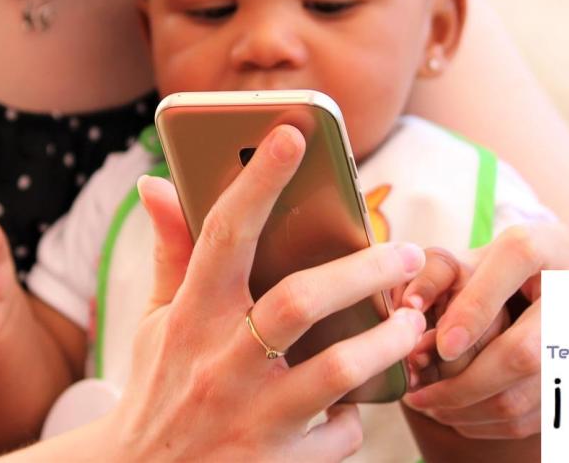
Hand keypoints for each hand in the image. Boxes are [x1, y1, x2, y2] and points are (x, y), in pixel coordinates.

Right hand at [102, 126, 426, 461]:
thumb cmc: (161, 385)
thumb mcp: (157, 321)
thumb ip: (171, 252)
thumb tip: (155, 182)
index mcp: (190, 317)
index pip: (224, 235)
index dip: (258, 181)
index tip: (292, 135)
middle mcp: (218, 365)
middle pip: (298, 300)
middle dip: (363, 270)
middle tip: (408, 251)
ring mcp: (249, 419)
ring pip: (336, 370)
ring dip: (385, 340)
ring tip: (412, 321)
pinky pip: (339, 433)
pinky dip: (357, 414)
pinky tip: (361, 400)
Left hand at [402, 224, 568, 438]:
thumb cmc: (509, 276)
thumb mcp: (479, 259)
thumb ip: (439, 272)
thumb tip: (406, 306)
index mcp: (547, 246)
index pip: (516, 261)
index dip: (475, 307)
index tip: (442, 346)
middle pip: (525, 350)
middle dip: (464, 382)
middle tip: (419, 394)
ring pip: (531, 392)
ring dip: (472, 409)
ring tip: (430, 406)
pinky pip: (541, 415)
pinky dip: (494, 423)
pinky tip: (460, 415)